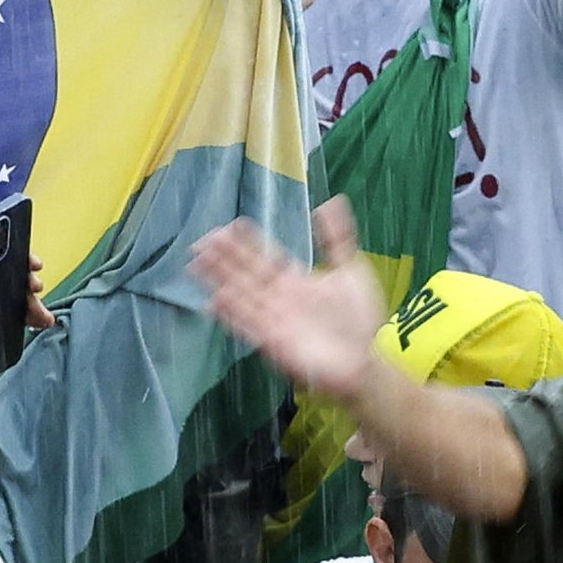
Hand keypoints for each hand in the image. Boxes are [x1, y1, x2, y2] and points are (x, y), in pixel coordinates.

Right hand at [196, 199, 384, 399]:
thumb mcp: (351, 271)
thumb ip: (338, 238)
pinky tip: (214, 301)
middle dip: (224, 257)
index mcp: (293, 279)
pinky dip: (232, 314)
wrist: (366, 360)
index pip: (264, 255)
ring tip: (197, 263)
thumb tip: (333, 201)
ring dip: (219, 280)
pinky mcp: (275, 342)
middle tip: (203, 239)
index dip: (248, 241)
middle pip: (245, 273)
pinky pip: (248, 325)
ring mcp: (274, 319)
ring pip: (241, 295)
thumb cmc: (359, 319)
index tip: (231, 224)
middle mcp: (278, 297)